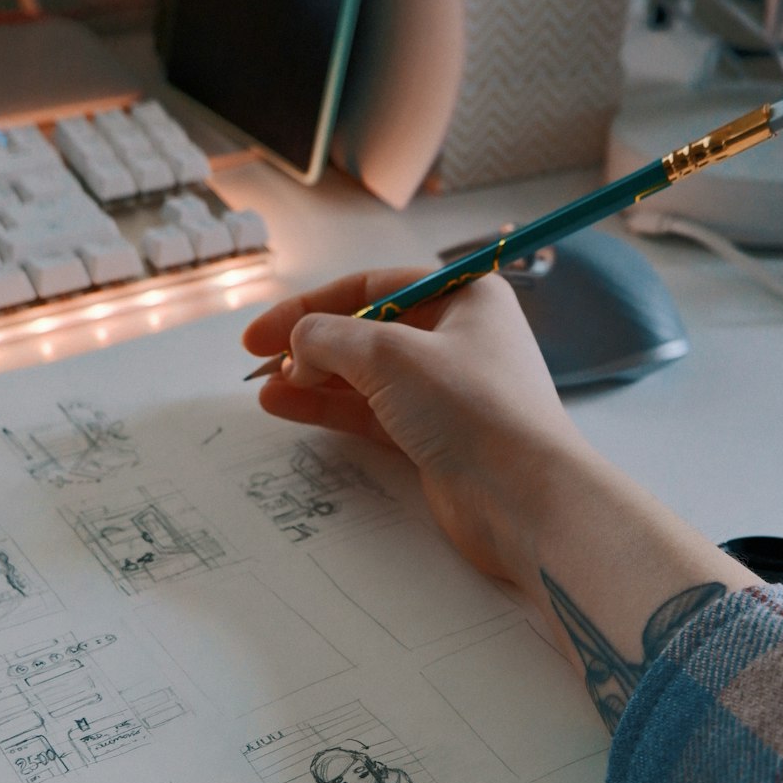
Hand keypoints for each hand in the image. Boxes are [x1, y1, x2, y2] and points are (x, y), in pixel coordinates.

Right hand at [242, 268, 583, 596]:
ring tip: (266, 391)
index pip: (373, 286)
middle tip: (259, 362)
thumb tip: (298, 344)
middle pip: (367, 331)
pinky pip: (373, 413)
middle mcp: (458, 338)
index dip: (311, 306)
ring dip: (314, 381)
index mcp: (463, 295)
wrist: (523, 497)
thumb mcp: (389, 355)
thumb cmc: (474, 410)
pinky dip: (332, 410)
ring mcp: (447, 392)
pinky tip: (289, 407)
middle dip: (312, 346)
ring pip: (366, 377)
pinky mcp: (436, 437)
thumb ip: (330, 339)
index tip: (262, 332)